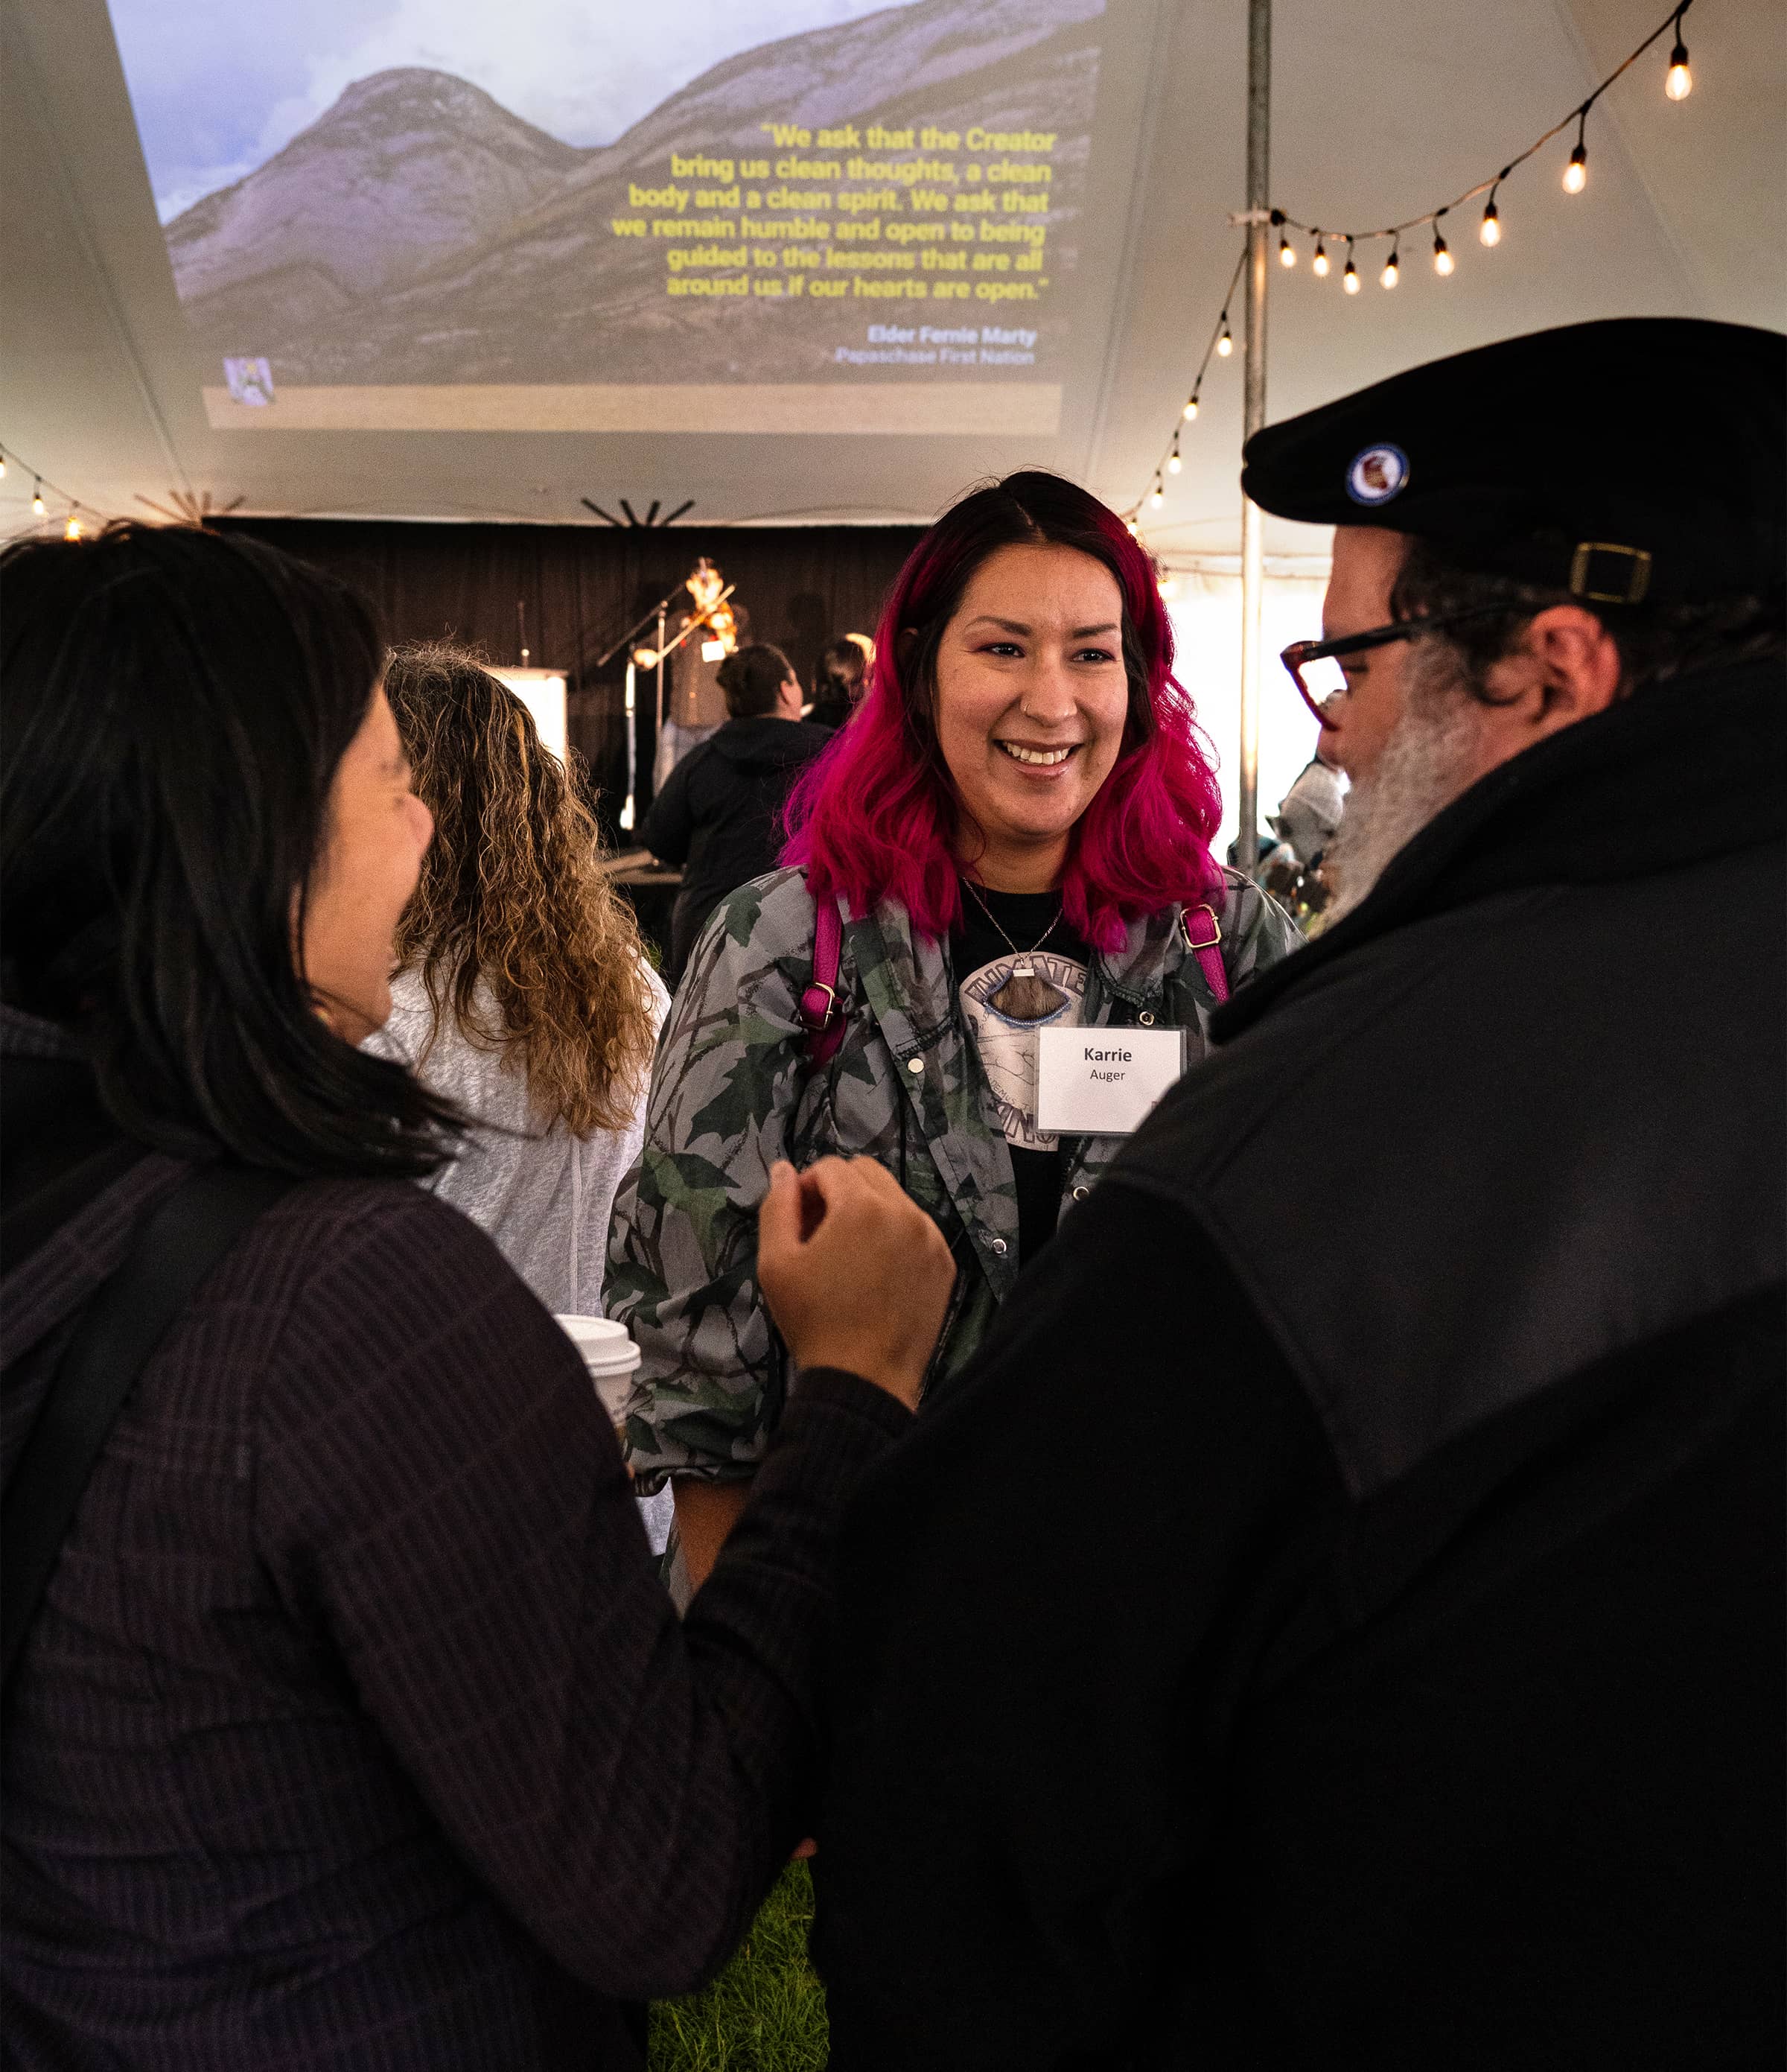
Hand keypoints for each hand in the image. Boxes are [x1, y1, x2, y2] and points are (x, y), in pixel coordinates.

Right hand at [756, 1158, 953, 1409]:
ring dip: (868, 1212)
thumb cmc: (814, 1321)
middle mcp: (905, 1211)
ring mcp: (931, 1237)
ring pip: (894, 1199)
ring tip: (849, 1258)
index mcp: (862, 1205)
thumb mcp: (777, 1263)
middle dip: (839, 1192)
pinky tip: (877, 1273)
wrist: (864, 1380)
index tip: (797, 1223)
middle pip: (867, 1173)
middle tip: (820, 1236)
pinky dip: (894, 1236)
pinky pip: (916, 1229)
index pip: (830, 1167)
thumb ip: (778, 1206)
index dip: (806, 1189)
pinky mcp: (945, 1263)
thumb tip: (784, 1168)